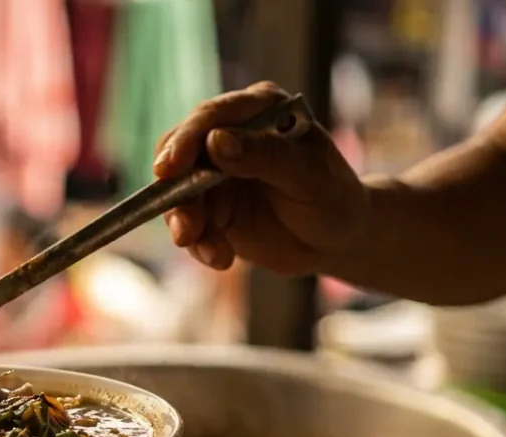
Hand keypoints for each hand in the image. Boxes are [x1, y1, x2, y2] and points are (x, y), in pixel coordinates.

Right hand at [153, 82, 368, 273]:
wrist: (337, 240)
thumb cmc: (334, 198)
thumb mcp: (310, 176)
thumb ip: (265, 155)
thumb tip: (216, 141)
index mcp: (258, 110)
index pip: (210, 117)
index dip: (185, 140)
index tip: (168, 169)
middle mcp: (230, 136)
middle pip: (180, 153)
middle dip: (177, 192)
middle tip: (184, 228)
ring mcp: (215, 173)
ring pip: (177, 193)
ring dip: (186, 224)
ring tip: (213, 252)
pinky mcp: (209, 206)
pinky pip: (188, 223)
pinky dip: (199, 243)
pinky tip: (221, 257)